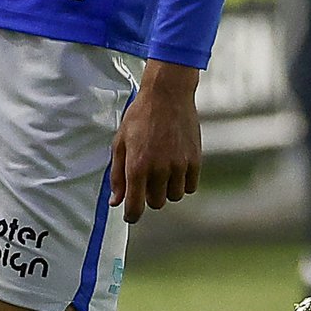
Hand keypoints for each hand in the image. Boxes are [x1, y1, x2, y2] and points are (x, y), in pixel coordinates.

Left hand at [109, 60, 201, 223]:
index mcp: (137, 166)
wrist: (167, 95)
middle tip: (147, 178)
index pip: (135, 207)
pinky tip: (176, 168)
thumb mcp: (120, 143)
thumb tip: (116, 202)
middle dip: (149, 195)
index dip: (131, 215)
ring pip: (174, 196)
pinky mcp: (195, 160)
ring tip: (162, 170)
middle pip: (156, 203)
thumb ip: (117, 174)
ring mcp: (179, 165)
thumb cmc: (139, 117)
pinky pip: (190, 187)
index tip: (131, 214)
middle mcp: (159, 169)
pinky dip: (183, 183)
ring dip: (167, 189)